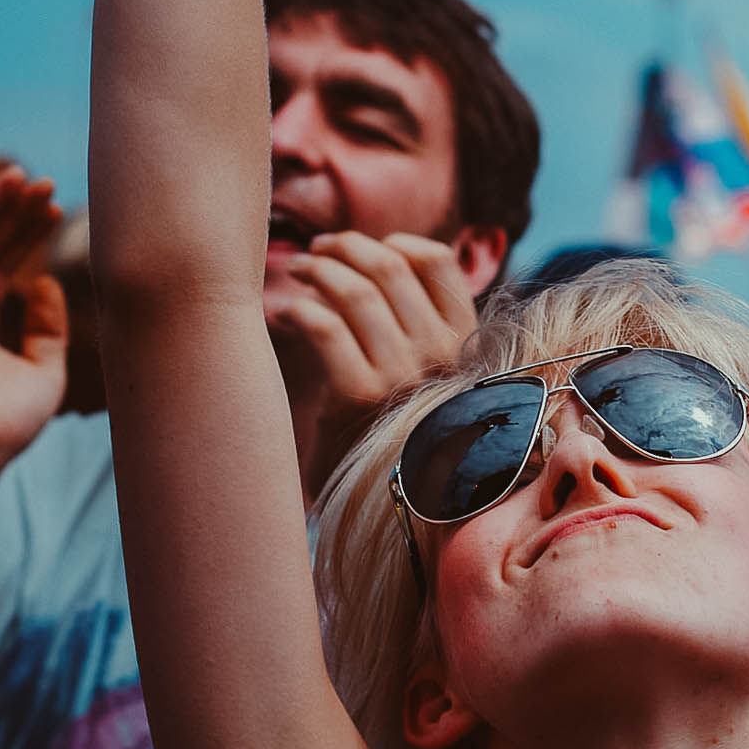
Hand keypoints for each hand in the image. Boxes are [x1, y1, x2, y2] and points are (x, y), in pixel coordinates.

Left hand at [267, 232, 477, 492]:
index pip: (437, 261)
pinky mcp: (360, 397)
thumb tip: (379, 254)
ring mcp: (404, 375)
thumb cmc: (395, 429)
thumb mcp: (428, 373)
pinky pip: (326, 329)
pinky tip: (284, 312)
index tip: (364, 246)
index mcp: (464, 341)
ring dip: (318, 270)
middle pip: (389, 266)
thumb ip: (419, 322)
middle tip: (318, 249)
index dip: (394, 241)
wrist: (384, 506)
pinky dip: (299, 310)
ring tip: (298, 270)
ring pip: (356, 291)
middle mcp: (442, 353)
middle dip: (346, 246)